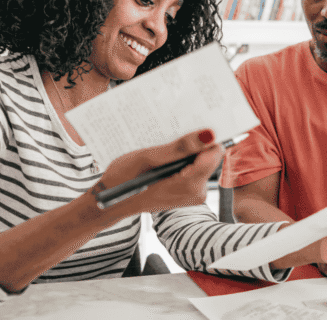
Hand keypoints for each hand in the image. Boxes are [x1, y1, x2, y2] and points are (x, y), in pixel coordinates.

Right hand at [96, 128, 222, 212]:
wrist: (112, 201)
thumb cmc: (124, 179)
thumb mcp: (148, 158)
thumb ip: (180, 147)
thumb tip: (208, 135)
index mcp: (189, 185)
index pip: (214, 153)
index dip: (206, 137)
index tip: (192, 124)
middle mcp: (196, 192)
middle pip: (208, 157)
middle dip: (194, 144)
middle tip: (172, 135)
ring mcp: (193, 194)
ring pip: (200, 162)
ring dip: (186, 151)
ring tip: (165, 147)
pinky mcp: (188, 192)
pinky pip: (193, 169)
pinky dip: (182, 160)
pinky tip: (165, 157)